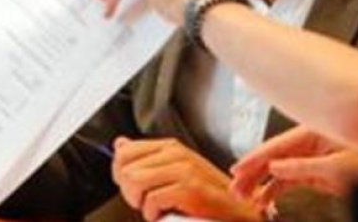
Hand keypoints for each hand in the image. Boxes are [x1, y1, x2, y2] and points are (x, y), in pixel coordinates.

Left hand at [111, 136, 264, 221]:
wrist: (238, 212)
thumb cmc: (206, 198)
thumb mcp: (173, 172)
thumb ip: (145, 157)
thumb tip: (120, 143)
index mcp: (170, 147)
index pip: (124, 151)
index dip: (120, 174)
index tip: (133, 187)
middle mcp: (176, 153)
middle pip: (125, 169)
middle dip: (130, 192)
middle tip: (147, 201)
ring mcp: (183, 169)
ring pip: (134, 182)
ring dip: (140, 203)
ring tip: (156, 208)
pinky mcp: (188, 188)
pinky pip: (151, 201)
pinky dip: (154, 214)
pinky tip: (166, 214)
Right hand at [231, 126, 357, 207]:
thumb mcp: (338, 168)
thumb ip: (304, 168)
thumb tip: (275, 169)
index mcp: (316, 130)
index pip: (278, 144)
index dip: (255, 157)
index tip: (236, 169)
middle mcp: (313, 141)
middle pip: (276, 156)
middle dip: (254, 173)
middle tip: (235, 190)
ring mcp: (317, 156)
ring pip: (281, 170)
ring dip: (263, 185)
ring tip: (245, 199)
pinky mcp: (321, 171)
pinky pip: (292, 179)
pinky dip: (278, 190)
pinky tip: (265, 200)